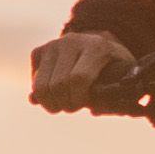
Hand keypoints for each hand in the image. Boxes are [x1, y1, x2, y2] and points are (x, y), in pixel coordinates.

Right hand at [28, 28, 146, 115]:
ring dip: (51, 103)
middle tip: (73, 107)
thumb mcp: (120, 77)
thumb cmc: (112, 67)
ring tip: (62, 104)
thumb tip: (96, 111)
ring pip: (41, 86)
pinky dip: (42, 94)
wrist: (96, 45)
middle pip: (58, 85)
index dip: (78, 99)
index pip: (78, 78)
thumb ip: (113, 97)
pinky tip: (55, 92)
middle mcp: (72, 41)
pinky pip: (35, 82)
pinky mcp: (40, 51)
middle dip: (65, 103)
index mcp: (96, 46)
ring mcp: (54, 45)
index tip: (83, 105)